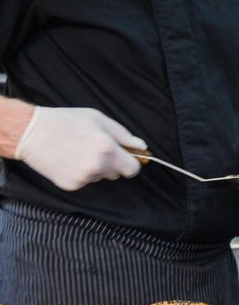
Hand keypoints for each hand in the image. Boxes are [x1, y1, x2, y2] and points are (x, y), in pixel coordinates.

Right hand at [14, 107, 145, 191]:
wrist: (30, 132)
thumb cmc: (65, 122)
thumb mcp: (98, 119)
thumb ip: (123, 135)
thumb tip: (141, 147)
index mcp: (107, 149)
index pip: (133, 169)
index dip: (131, 162)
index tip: (126, 157)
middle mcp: (97, 166)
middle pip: (117, 174)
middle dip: (113, 163)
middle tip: (95, 148)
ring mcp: (84, 178)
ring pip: (101, 177)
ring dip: (96, 168)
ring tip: (79, 151)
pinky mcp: (72, 185)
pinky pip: (86, 181)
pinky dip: (81, 173)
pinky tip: (70, 159)